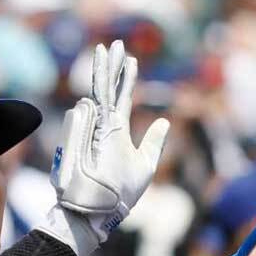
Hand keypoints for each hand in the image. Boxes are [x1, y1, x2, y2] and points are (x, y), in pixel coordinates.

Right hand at [50, 40, 169, 242]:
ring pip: (99, 92)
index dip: (126, 79)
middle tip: (116, 44)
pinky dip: (98, 84)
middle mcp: (104, 127)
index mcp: (117, 132)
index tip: (131, 59)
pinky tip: (102, 67)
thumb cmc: (121, 193)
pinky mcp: (89, 134)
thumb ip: (154, 142)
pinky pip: (94, 105)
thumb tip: (166, 120)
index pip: (123, 99)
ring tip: (107, 49)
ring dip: (103, 70)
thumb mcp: (146, 165)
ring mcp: (94, 129)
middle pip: (109, 90)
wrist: (100, 210)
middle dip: (112, 67)